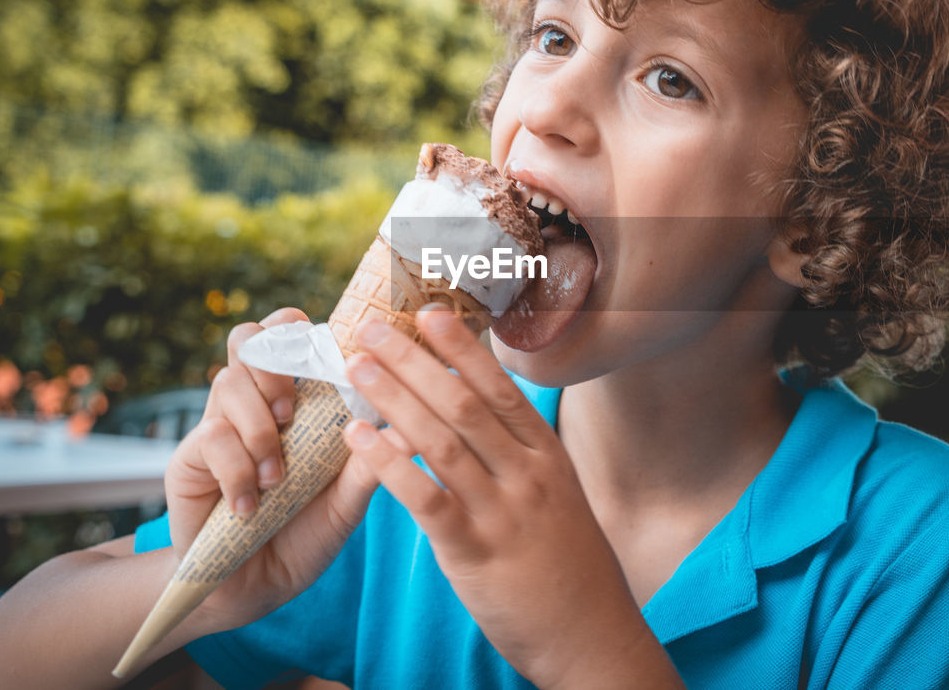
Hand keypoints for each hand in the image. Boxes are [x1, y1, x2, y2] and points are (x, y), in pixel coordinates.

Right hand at [164, 307, 388, 630]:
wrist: (254, 587)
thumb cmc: (305, 533)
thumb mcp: (348, 499)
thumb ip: (373, 463)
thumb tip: (415, 427)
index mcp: (298, 399)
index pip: (290, 332)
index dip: (302, 331)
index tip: (328, 363)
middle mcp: (256, 403)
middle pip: (248, 337)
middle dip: (273, 362)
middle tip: (292, 410)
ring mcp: (220, 425)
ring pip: (228, 381)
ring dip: (259, 427)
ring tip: (277, 476)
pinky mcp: (191, 458)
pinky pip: (212, 437)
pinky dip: (238, 471)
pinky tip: (251, 507)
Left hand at [343, 306, 682, 688]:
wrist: (592, 635)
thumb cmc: (567, 566)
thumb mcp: (557, 499)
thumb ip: (520, 461)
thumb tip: (477, 421)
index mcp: (547, 456)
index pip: (500, 388)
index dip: (462, 347)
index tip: (429, 312)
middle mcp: (528, 474)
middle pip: (464, 402)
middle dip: (413, 361)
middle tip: (370, 329)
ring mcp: (503, 511)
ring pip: (441, 440)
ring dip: (394, 398)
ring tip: (356, 369)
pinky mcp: (475, 551)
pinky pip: (425, 498)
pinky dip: (389, 463)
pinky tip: (358, 438)